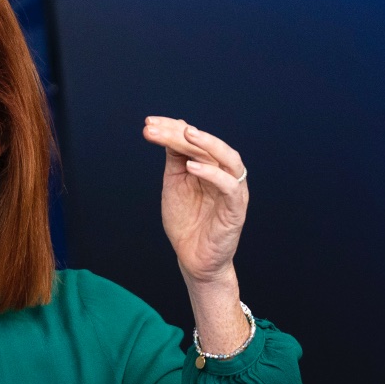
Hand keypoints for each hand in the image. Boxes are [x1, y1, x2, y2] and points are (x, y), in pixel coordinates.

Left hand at [142, 117, 248, 286]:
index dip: (172, 128)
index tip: (149, 124)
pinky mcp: (236, 209)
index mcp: (210, 166)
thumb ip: (175, 159)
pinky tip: (191, 167)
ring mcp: (232, 190)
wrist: (194, 260)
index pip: (194, 140)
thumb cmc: (187, 222)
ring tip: (186, 133)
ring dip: (208, 143)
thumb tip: (173, 127)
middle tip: (155, 128)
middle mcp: (224, 174)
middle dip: (180, 133)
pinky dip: (212, 174)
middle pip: (207, 146)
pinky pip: (229, 186)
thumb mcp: (175, 184)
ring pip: (228, 159)